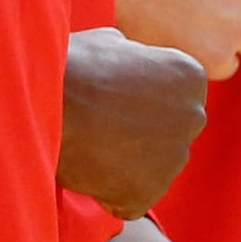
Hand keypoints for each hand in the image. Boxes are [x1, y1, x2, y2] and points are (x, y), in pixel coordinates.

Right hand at [61, 28, 206, 217]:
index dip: (140, 102)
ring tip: (90, 146)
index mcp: (190, 77)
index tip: (113, 100)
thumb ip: (137, 60)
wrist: (46, 102)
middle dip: (141, 136)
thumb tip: (133, 64)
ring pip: (152, 170)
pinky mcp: (145, 195)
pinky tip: (87, 169)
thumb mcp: (113, 42)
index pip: (175, 99)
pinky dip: (109, 192)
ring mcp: (173, 161)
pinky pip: (129, 199)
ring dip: (126, 164)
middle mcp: (193, 118)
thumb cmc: (75, 66)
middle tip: (101, 128)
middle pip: (169, 136)